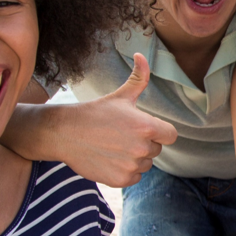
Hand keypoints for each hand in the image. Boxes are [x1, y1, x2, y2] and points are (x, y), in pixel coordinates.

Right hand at [16, 53, 176, 186]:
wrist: (65, 133)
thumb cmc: (95, 112)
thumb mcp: (120, 96)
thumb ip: (139, 78)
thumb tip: (141, 55)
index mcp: (146, 126)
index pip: (170, 135)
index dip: (160, 132)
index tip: (145, 129)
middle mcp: (142, 148)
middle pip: (156, 150)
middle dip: (144, 143)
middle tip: (121, 136)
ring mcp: (131, 165)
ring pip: (145, 164)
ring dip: (135, 158)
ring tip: (113, 147)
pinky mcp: (121, 179)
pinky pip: (134, 177)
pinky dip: (125, 171)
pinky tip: (109, 159)